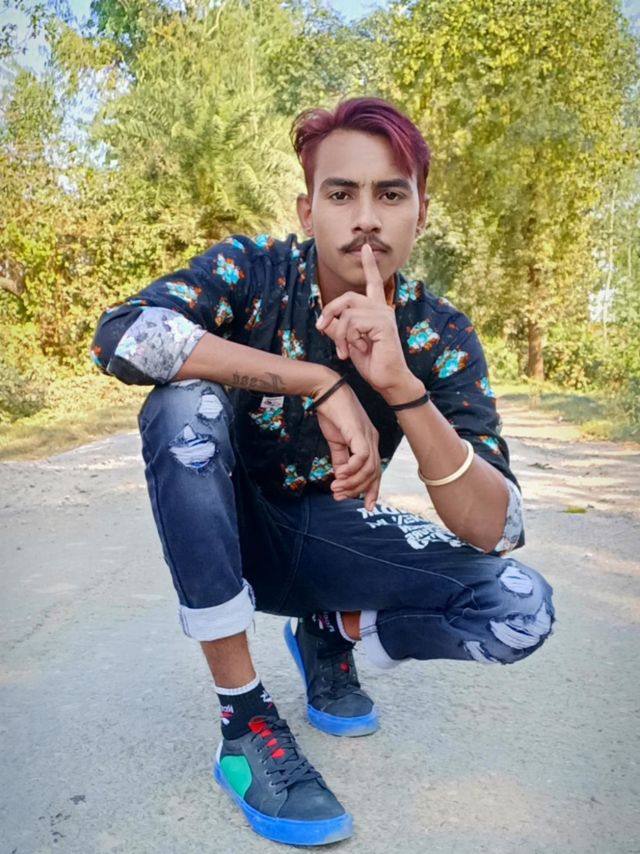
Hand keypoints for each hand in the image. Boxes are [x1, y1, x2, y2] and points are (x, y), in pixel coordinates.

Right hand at [311, 376, 380, 510]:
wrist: (325, 391)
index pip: (376, 472)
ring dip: (351, 482)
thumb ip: (340, 459)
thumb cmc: (332, 413)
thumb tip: (340, 477)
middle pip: (374, 474)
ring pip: (368, 469)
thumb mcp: (336, 441)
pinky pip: (361, 457)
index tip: (366, 506)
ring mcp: (368, 436)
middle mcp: (373, 440)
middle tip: (339, 496)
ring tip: (336, 487)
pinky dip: (351, 469)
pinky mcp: (359, 433)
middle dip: (358, 490)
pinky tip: (340, 474)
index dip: (372, 490)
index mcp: (369, 442)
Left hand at [316, 244, 407, 393]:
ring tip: (343, 351)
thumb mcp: (349, 345)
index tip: (366, 248)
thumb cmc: (373, 364)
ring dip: (339, 334)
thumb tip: (325, 322)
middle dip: (330, 311)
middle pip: (348, 297)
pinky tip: (355, 350)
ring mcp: (383, 315)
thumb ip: (339, 330)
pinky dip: (346, 338)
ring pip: (347, 313)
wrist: (388, 381)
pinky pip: (352, 323)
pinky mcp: (383, 324)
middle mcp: (382, 309)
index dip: (369, 266)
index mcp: (377, 311)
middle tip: (321, 328)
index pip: (373, 283)